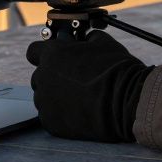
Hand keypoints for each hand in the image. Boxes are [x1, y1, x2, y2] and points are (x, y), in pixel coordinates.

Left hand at [25, 30, 151, 142]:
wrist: (127, 102)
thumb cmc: (116, 70)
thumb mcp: (103, 43)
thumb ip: (87, 39)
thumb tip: (86, 41)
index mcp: (52, 54)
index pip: (34, 52)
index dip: (45, 54)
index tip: (56, 58)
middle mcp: (43, 77)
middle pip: (40, 76)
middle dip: (53, 77)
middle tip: (74, 80)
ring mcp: (45, 101)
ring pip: (44, 97)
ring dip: (56, 96)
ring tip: (80, 98)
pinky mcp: (51, 122)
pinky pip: (50, 115)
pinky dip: (61, 114)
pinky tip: (79, 111)